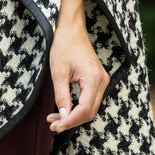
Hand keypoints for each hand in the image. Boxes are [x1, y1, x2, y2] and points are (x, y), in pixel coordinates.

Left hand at [46, 0, 108, 132]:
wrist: (71, 28)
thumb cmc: (64, 46)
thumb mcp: (58, 72)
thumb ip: (61, 96)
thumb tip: (63, 116)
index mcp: (94, 79)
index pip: (84, 110)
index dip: (70, 121)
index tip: (55, 126)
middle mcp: (102, 82)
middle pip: (89, 112)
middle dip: (71, 121)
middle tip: (52, 125)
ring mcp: (101, 81)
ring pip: (90, 108)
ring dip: (73, 116)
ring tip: (55, 119)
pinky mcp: (97, 80)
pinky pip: (90, 100)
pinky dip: (78, 108)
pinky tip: (64, 110)